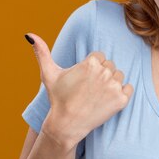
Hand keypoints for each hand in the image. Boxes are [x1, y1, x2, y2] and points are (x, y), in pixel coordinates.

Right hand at [26, 33, 133, 150]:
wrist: (67, 124)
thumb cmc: (58, 98)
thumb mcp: (48, 74)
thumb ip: (42, 52)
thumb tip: (29, 34)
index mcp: (91, 62)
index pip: (100, 57)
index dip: (91, 68)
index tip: (83, 80)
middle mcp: (104, 72)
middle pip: (110, 66)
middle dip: (101, 75)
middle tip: (89, 89)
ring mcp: (114, 86)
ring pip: (119, 76)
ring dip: (111, 83)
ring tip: (97, 95)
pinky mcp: (121, 100)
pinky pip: (129, 89)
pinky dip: (121, 94)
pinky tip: (108, 99)